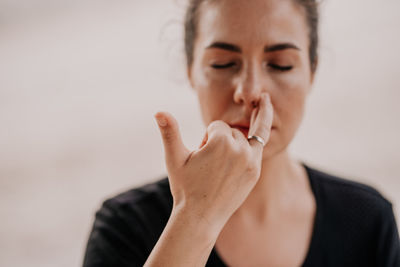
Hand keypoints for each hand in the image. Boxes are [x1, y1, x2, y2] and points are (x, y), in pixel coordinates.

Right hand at [154, 93, 273, 230]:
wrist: (200, 217)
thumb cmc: (185, 187)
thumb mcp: (174, 158)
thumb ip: (169, 131)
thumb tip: (159, 111)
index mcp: (221, 143)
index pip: (216, 126)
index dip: (205, 140)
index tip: (201, 158)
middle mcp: (240, 150)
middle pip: (230, 131)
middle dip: (219, 142)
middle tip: (209, 165)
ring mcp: (251, 161)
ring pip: (242, 136)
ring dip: (232, 143)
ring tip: (222, 162)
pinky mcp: (256, 170)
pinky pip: (262, 140)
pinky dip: (263, 121)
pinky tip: (265, 102)